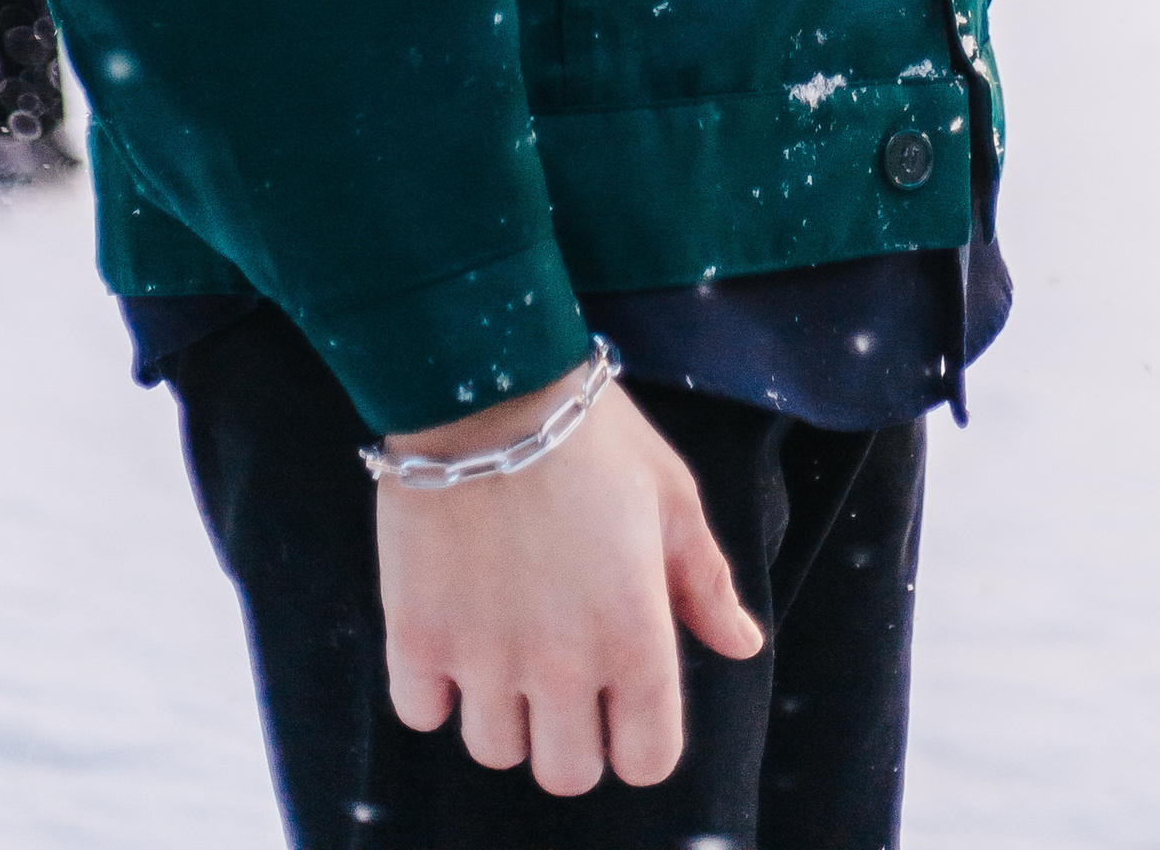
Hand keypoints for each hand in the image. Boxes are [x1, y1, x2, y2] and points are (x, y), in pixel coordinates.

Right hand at [378, 367, 762, 796]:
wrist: (486, 385)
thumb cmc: (590, 435)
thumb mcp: (669, 495)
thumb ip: (704, 582)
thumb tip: (742, 645)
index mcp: (635, 638)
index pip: (646, 760)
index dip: (639, 738)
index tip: (623, 700)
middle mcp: (563, 666)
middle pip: (567, 773)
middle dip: (570, 734)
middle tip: (560, 672)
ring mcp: (484, 658)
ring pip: (494, 750)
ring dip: (501, 710)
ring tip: (504, 642)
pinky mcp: (417, 636)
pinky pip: (421, 713)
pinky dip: (433, 687)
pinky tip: (452, 631)